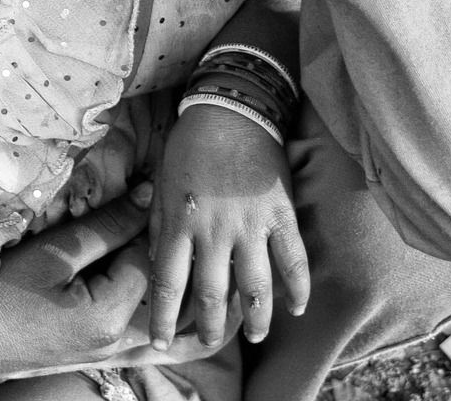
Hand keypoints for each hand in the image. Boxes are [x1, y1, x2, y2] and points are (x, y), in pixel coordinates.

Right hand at [0, 189, 152, 374]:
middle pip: (145, 280)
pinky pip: (113, 310)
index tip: (133, 192)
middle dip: (135, 241)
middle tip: (117, 209)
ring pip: (130, 295)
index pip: (151, 257)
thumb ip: (106, 226)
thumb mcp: (54, 252)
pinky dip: (108, 283)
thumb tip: (147, 197)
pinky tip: (89, 262)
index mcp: (111, 317)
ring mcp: (99, 350)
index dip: (144, 221)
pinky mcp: (84, 348)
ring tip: (100, 232)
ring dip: (121, 261)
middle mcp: (114, 341)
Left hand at [147, 105, 308, 348]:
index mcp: (179, 223)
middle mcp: (214, 231)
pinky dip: (297, 289)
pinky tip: (296, 308)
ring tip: (254, 335)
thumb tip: (153, 263)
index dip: (164, 318)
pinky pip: (293, 260)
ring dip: (255, 319)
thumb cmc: (190, 144)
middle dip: (209, 328)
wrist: (232, 108)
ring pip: (255, 288)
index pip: (168, 284)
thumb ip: (157, 225)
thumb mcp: (161, 183)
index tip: (161, 341)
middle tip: (207, 343)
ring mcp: (250, 226)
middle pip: (212, 296)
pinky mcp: (281, 215)